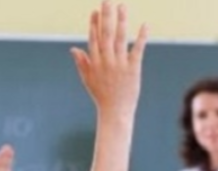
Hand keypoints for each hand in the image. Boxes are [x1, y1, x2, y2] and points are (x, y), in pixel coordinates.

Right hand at [70, 2, 147, 117]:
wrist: (115, 112)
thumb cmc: (102, 96)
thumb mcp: (88, 80)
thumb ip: (82, 62)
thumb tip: (73, 49)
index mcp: (95, 63)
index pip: (94, 39)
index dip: (94, 24)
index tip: (95, 11)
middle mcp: (106, 61)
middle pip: (105, 34)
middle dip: (106, 16)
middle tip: (107, 0)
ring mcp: (119, 64)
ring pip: (119, 38)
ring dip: (121, 20)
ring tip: (122, 6)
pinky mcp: (133, 69)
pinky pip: (137, 49)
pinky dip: (141, 37)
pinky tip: (144, 25)